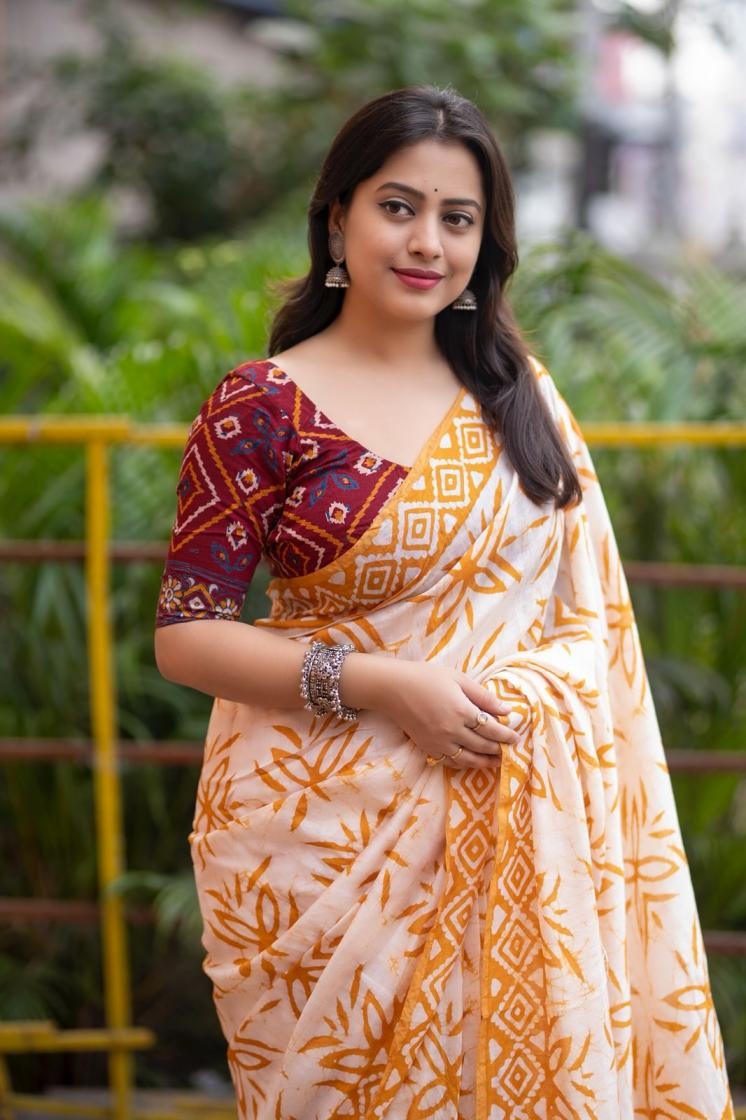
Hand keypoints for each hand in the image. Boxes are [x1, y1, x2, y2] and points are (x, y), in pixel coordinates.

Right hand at [372, 659, 518, 770]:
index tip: (516, 737)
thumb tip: (507, 710)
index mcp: (462, 711)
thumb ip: (483, 696)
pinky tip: (472, 762)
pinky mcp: (428, 748)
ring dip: (486, 762)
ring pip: (469, 759)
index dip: (506, 735)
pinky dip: (465, 764)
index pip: (492, 728)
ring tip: (497, 762)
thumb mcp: (458, 679)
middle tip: (511, 750)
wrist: (392, 689)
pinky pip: (451, 762)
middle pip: (483, 745)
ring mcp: (439, 742)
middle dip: (499, 749)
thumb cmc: (426, 677)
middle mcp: (452, 730)